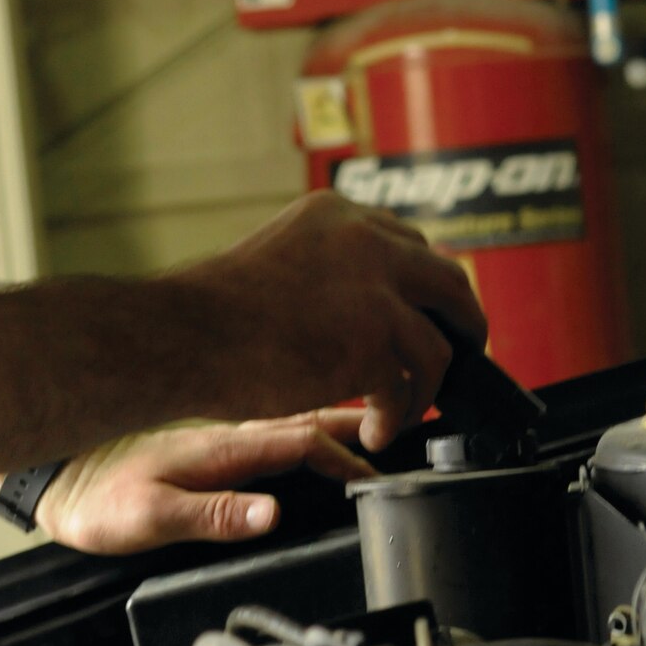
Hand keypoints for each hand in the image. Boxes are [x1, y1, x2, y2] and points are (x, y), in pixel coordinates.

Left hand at [34, 410, 376, 554]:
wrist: (54, 475)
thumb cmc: (96, 498)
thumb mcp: (150, 518)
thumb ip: (213, 515)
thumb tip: (273, 514)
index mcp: (223, 445)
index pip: (303, 441)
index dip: (350, 456)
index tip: (382, 473)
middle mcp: (228, 430)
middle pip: (310, 415)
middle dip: (362, 414)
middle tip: (410, 412)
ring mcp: (221, 429)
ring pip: (296, 412)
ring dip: (341, 411)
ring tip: (383, 410)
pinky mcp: (211, 438)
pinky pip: (276, 420)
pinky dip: (311, 418)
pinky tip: (319, 423)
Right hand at [170, 191, 487, 452]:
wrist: (184, 336)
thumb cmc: (215, 311)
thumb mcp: (282, 256)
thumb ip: (328, 264)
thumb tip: (364, 298)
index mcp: (340, 214)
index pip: (411, 244)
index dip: (424, 289)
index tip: (426, 317)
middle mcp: (366, 240)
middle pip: (449, 283)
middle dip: (461, 326)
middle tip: (458, 357)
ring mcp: (375, 290)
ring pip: (440, 343)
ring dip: (426, 386)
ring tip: (401, 411)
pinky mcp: (375, 342)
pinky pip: (412, 387)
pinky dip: (398, 416)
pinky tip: (375, 432)